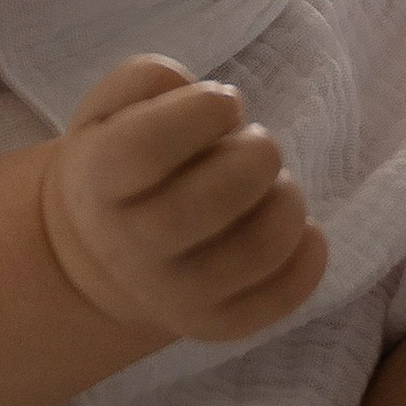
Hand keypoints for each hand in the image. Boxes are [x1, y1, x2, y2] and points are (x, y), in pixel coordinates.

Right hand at [40, 55, 326, 344]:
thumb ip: (144, 81)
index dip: (198, 113)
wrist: (106, 253)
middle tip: (258, 142)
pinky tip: (300, 226)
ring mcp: (173, 297)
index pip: (143, 149)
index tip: (226, 102)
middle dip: (254, 157)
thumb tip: (195, 92)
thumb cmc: (122, 161)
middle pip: (204, 205)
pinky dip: (308, 256)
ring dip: (287, 202)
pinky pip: (279, 298)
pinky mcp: (216, 325)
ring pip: (253, 252)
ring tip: (274, 184)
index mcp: (98, 182)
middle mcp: (129, 249)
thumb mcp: (108, 109)